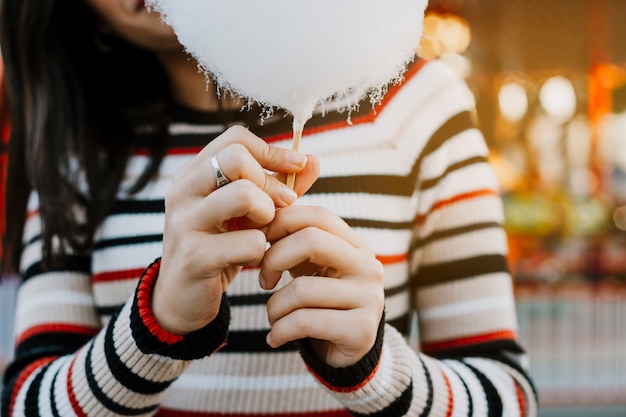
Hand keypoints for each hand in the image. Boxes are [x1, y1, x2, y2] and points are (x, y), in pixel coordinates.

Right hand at [152, 126, 319, 334]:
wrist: (183, 299)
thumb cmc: (221, 249)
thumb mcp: (247, 214)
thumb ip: (278, 186)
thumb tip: (312, 160)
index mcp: (193, 175)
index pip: (235, 139)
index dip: (272, 151)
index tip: (297, 167)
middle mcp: (182, 192)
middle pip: (235, 159)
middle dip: (270, 183)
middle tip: (281, 207)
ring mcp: (185, 223)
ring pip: (242, 194)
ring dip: (267, 214)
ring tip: (265, 232)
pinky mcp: (195, 256)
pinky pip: (248, 241)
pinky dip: (262, 250)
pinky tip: (255, 259)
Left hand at [261, 205, 384, 367]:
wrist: (346, 354)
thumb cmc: (321, 303)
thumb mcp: (312, 268)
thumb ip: (296, 242)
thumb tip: (260, 217)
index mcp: (357, 245)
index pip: (317, 215)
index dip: (282, 223)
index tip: (261, 243)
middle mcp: (369, 266)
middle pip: (310, 241)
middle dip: (274, 259)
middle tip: (263, 280)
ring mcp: (369, 298)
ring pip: (302, 289)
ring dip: (274, 306)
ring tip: (273, 317)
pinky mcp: (361, 330)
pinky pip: (305, 321)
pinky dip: (280, 330)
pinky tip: (275, 337)